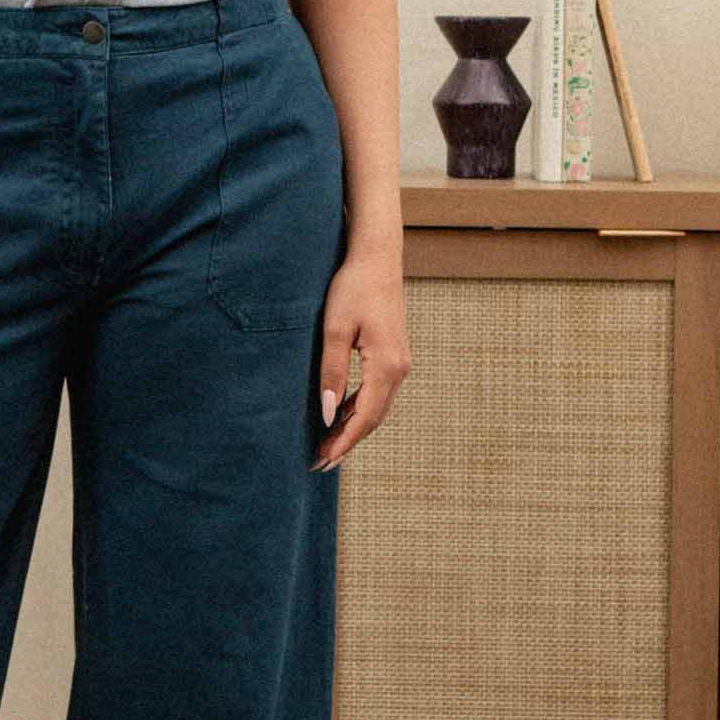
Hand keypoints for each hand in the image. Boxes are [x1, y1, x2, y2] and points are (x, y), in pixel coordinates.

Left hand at [310, 232, 410, 472]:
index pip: (364, 418)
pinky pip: (378, 392)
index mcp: (387, 366)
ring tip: (326, 444)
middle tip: (319, 462)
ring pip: (377, 407)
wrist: (377, 258)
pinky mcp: (394, 355)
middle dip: (347, 442)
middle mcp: (400, 369)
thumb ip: (332, 373)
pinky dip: (359, 408)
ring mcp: (400, 363)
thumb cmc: (352, 288)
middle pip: (373, 418)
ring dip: (353, 427)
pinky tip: (340, 414)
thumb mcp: (334, 330)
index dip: (343, 443)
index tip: (322, 461)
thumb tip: (328, 414)